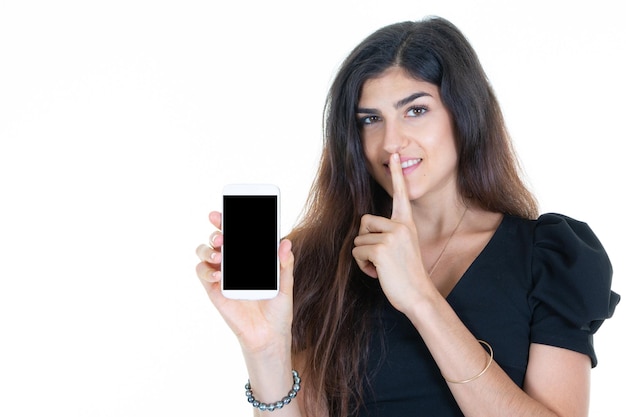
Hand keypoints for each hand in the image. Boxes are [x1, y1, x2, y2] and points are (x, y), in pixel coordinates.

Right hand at [195, 211, 294, 354]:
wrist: (268, 335)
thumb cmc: (277, 309)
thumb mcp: (286, 285)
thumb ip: (285, 265)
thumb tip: (286, 243)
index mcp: (250, 257)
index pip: (237, 233)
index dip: (229, 220)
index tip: (226, 210)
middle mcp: (233, 262)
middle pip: (218, 238)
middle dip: (216, 230)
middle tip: (222, 234)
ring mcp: (222, 274)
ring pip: (204, 251)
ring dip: (208, 248)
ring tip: (220, 254)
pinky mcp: (213, 289)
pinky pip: (202, 272)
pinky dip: (206, 270)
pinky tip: (219, 275)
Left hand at [352, 153, 428, 311]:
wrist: (417, 294)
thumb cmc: (406, 274)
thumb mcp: (402, 247)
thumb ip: (389, 233)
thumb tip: (365, 230)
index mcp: (406, 223)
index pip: (400, 195)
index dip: (396, 175)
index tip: (395, 154)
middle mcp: (400, 226)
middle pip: (364, 221)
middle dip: (364, 240)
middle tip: (379, 256)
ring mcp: (391, 237)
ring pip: (358, 240)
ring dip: (363, 256)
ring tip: (381, 266)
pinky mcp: (381, 249)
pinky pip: (357, 252)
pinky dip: (362, 265)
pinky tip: (377, 273)